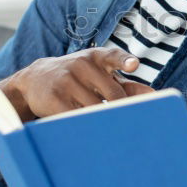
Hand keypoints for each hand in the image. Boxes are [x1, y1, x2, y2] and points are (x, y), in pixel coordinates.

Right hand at [6, 47, 145, 117]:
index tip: (133, 65)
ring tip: (105, 126)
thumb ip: (125, 84)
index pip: (114, 56)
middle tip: (129, 124)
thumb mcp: (98, 75)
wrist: (34, 79)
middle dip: (122, 110)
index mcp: (96, 57)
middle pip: (113, 94)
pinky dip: (85, 126)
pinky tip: (88, 130)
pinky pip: (76, 117)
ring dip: (103, 121)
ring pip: (96, 109)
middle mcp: (82, 64)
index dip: (124, 61)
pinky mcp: (54, 98)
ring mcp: (66, 80)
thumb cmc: (77, 78)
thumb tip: (153, 94)